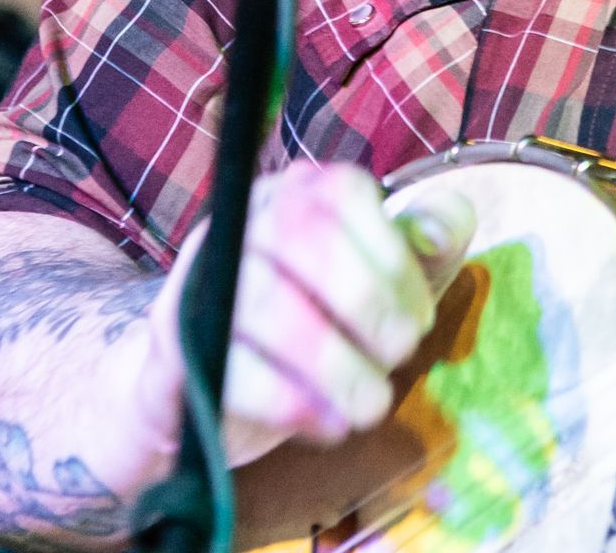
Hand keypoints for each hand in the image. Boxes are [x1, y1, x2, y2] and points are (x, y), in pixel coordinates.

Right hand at [136, 163, 472, 467]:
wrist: (217, 383)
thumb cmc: (317, 320)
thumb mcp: (385, 279)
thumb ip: (427, 243)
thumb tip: (440, 232)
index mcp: (298, 192)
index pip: (342, 191)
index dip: (393, 254)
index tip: (422, 316)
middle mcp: (244, 220)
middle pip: (302, 234)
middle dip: (366, 301)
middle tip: (402, 354)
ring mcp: (201, 277)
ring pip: (265, 302)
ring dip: (333, 361)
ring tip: (372, 405)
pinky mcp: (175, 344)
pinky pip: (232, 366)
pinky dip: (291, 401)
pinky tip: (327, 424)